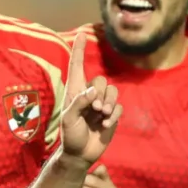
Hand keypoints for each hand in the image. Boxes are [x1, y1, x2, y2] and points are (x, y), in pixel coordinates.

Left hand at [61, 33, 121, 163]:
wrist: (80, 154)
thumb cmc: (70, 135)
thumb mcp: (69, 119)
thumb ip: (79, 103)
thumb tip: (92, 90)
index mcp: (74, 92)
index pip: (76, 66)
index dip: (78, 50)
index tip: (81, 34)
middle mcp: (88, 95)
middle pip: (101, 80)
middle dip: (100, 94)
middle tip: (95, 109)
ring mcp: (101, 105)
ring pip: (112, 92)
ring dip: (109, 104)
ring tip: (101, 117)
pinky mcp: (111, 115)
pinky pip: (119, 107)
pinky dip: (114, 115)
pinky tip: (106, 125)